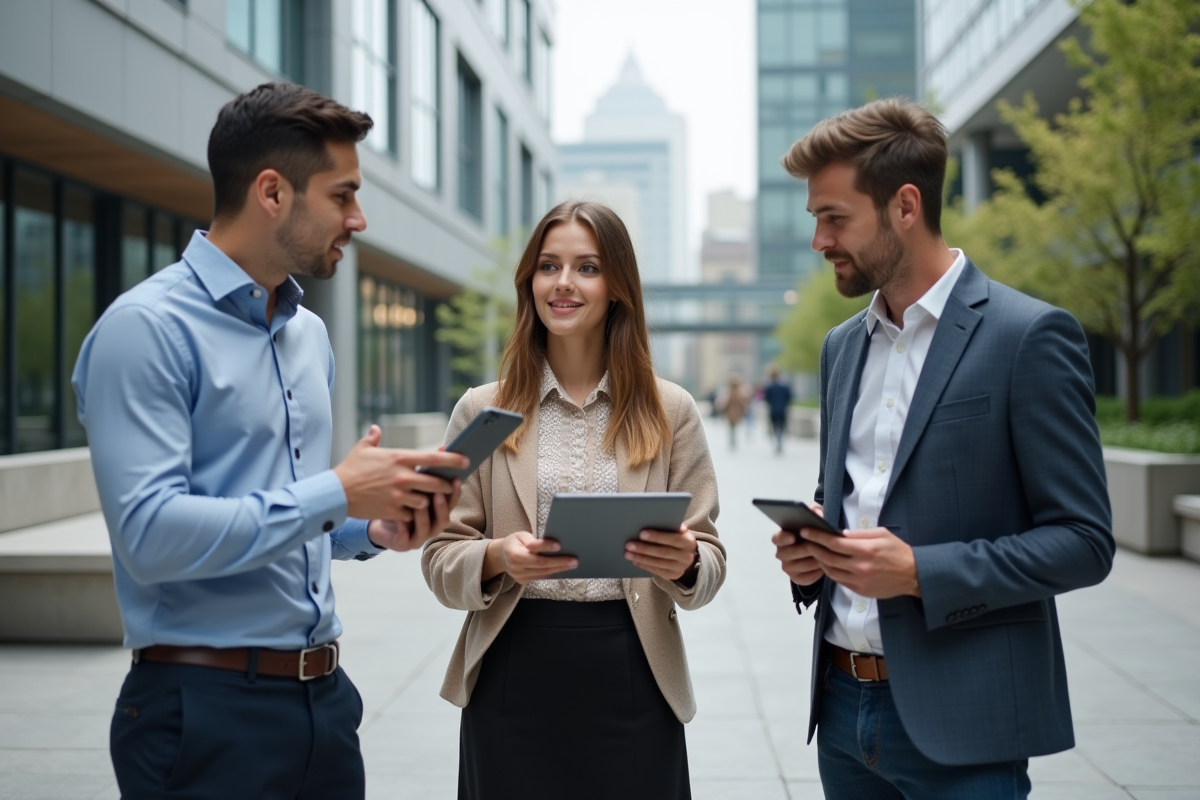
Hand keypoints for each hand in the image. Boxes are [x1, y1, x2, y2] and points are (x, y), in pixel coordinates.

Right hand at [333, 425, 468, 519]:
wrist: (336, 493)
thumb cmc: (350, 469)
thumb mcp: (361, 450)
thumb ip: (373, 438)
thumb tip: (375, 429)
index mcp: (400, 458)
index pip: (433, 457)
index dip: (453, 459)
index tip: (465, 460)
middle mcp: (403, 476)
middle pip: (437, 483)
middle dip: (446, 485)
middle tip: (450, 485)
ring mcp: (399, 495)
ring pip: (426, 501)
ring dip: (429, 501)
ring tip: (430, 499)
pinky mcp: (393, 511)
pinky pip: (412, 515)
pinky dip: (414, 514)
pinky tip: (411, 512)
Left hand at [366, 476, 461, 551]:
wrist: (375, 519)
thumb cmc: (397, 499)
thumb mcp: (412, 483)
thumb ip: (426, 469)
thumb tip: (442, 447)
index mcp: (436, 509)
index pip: (451, 500)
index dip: (455, 491)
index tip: (456, 478)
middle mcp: (431, 524)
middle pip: (445, 517)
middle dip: (444, 505)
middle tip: (440, 491)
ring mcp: (419, 536)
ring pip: (428, 528)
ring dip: (426, 516)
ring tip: (422, 504)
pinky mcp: (403, 543)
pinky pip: (407, 537)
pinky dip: (405, 527)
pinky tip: (400, 518)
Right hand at [483, 532, 577, 583]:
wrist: (501, 556)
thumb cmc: (514, 542)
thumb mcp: (521, 535)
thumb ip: (532, 541)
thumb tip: (549, 544)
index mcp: (514, 554)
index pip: (534, 552)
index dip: (547, 548)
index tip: (559, 545)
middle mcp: (516, 567)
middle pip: (542, 565)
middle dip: (559, 562)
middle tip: (574, 560)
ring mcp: (519, 576)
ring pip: (543, 573)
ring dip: (559, 569)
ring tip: (572, 564)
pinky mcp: (523, 581)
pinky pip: (540, 577)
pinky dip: (552, 572)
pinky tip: (563, 568)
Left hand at [624, 524, 697, 581]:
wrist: (688, 556)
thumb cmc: (679, 539)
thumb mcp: (680, 532)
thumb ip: (672, 526)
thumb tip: (662, 519)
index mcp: (688, 542)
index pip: (672, 539)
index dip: (657, 536)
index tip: (641, 533)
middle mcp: (686, 556)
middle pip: (663, 552)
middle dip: (644, 548)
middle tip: (629, 545)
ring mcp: (680, 567)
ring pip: (658, 563)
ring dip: (641, 558)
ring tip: (628, 554)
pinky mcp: (673, 575)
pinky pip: (657, 571)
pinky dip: (644, 565)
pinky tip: (635, 561)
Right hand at [772, 502, 826, 585]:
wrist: (815, 554)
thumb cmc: (812, 535)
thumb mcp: (814, 519)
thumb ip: (814, 510)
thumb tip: (815, 511)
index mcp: (781, 538)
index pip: (776, 538)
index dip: (783, 538)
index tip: (792, 536)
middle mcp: (781, 553)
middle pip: (791, 553)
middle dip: (805, 549)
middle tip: (817, 545)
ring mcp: (788, 567)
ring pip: (803, 565)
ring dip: (815, 559)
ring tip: (827, 554)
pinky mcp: (798, 579)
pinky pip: (809, 576)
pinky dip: (818, 571)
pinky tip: (825, 564)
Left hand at [800, 526, 919, 598]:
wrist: (914, 575)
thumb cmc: (899, 551)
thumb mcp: (882, 534)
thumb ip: (859, 534)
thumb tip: (839, 534)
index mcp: (866, 550)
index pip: (833, 543)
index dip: (816, 537)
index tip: (806, 531)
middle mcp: (860, 566)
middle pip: (828, 558)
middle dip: (813, 549)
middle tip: (805, 542)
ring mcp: (860, 581)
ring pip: (831, 572)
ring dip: (820, 562)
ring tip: (815, 553)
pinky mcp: (861, 590)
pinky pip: (840, 581)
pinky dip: (831, 572)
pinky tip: (829, 565)